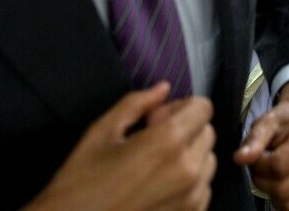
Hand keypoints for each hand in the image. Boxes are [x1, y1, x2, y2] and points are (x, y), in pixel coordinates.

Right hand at [27, 83, 215, 210]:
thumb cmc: (80, 182)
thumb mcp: (101, 132)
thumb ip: (136, 104)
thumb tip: (164, 89)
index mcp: (168, 142)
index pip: (203, 108)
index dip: (181, 107)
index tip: (157, 118)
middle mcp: (189, 170)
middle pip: (207, 133)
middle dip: (186, 130)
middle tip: (152, 140)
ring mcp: (193, 199)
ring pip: (208, 162)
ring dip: (189, 156)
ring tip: (155, 166)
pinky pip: (203, 189)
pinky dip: (189, 183)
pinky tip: (158, 188)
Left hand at [235, 81, 288, 209]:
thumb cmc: (285, 120)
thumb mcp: (266, 122)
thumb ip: (253, 141)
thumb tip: (239, 159)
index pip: (278, 167)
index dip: (259, 166)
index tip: (257, 157)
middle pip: (284, 190)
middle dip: (264, 182)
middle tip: (262, 167)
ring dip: (274, 194)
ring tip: (273, 176)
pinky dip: (287, 201)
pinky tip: (285, 182)